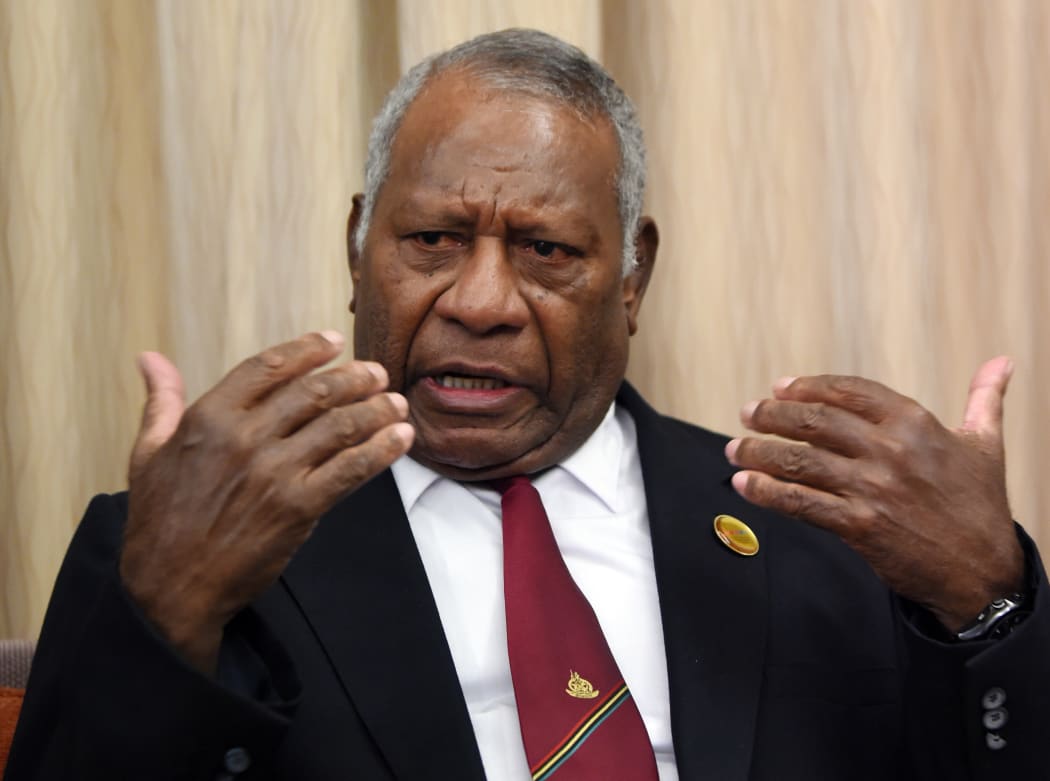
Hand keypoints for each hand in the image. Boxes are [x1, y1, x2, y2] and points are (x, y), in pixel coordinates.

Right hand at [120, 332, 413, 671]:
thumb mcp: (148, 453)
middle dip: (355, 378)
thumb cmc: (159, 521)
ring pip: (339, 426)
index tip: (335, 342)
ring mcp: (274, 471)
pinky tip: (400, 438)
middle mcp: (245, 437)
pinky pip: (351, 469)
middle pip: (314, 392)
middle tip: (378, 373)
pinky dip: (381, 450)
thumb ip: (162, 402)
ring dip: (376, 410)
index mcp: (209, 417)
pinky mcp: (298, 506)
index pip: (268, 367)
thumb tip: (151, 358)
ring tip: (396, 403)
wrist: (170, 587)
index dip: (307, 349)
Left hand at [726, 357, 1022, 631]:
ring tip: (736, 448)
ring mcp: (872, 487)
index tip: (780, 388)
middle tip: (748, 414)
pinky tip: (745, 484)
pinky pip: (801, 502)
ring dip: (759, 452)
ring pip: (800, 460)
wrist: (983, 573)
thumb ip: (985, 399)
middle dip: (772, 415)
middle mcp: (890, 450)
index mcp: (915, 423)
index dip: (808, 387)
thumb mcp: (986, 445)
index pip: (847, 392)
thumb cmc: (981, 508)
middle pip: (814, 421)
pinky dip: (767, 492)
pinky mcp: (859, 525)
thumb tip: (1002, 361)